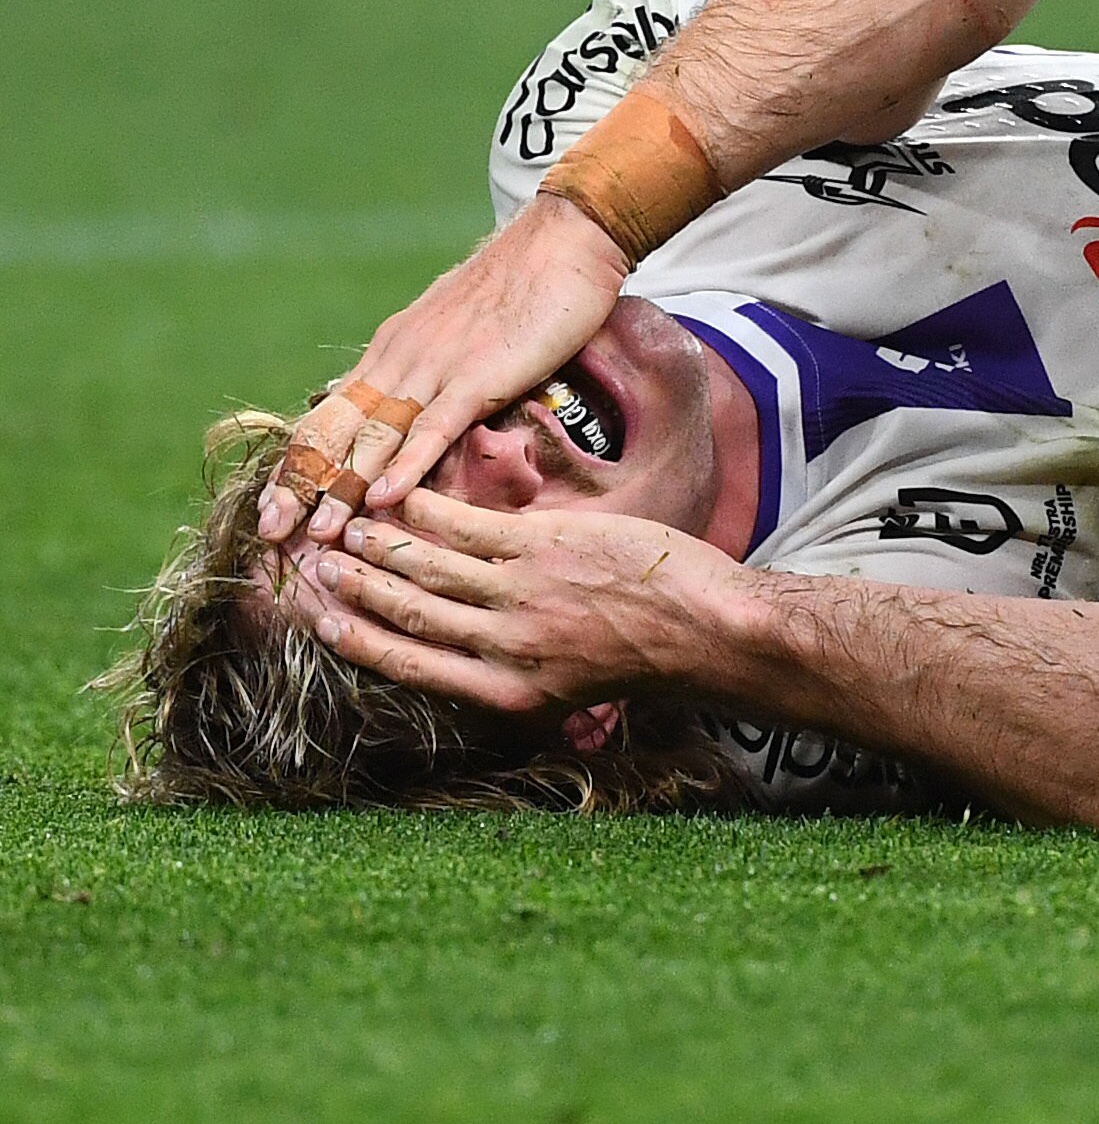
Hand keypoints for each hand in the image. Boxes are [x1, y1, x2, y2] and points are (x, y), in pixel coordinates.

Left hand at [257, 194, 629, 545]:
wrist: (560, 241)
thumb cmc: (520, 282)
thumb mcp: (455, 326)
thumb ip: (425, 362)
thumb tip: (402, 397)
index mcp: (392, 349)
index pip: (329, 415)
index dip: (298, 464)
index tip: (276, 506)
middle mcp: (399, 360)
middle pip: (336, 431)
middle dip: (301, 486)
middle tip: (273, 535)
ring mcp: (435, 368)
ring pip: (374, 437)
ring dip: (343, 488)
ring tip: (319, 535)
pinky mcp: (477, 377)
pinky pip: (433, 427)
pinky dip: (406, 464)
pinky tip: (386, 497)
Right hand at [301, 490, 741, 721]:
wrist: (704, 628)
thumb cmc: (640, 652)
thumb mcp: (566, 679)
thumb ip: (511, 664)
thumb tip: (464, 649)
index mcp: (504, 689)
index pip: (409, 662)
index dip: (355, 637)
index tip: (316, 618)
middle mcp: (504, 650)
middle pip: (405, 614)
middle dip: (352, 588)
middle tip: (308, 564)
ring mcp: (522, 598)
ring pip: (427, 570)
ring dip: (378, 545)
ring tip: (342, 526)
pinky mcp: (544, 550)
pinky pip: (467, 528)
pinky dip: (426, 511)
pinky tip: (400, 496)